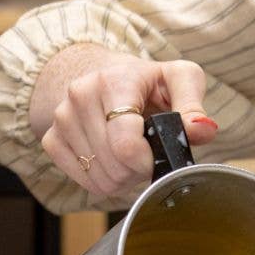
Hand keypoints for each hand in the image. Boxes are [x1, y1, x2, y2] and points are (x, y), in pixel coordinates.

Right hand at [29, 43, 218, 198]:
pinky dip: (103, 180)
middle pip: (114, 166)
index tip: (160, 158)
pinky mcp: (52, 138)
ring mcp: (62, 118)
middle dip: (139, 169)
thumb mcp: (181, 79)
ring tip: (134, 154)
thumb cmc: (150, 81)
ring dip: (123, 176)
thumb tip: (203, 129)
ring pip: (98, 177)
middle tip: (150, 153)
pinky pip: (81, 179)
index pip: (125, 144)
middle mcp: (80, 97)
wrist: (108, 74)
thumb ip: (194, 105)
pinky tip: (115, 161)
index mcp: (113, 81)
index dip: (148, 162)